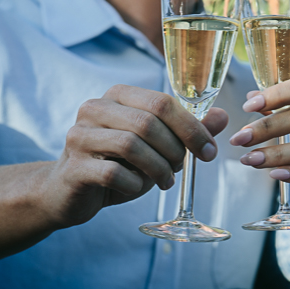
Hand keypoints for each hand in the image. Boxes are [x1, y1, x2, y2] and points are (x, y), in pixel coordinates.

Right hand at [39, 86, 228, 228]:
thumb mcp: (155, 147)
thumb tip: (223, 116)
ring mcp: (80, 135)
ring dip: (158, 168)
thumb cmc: (116, 165)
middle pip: (149, 121)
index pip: (162, 102)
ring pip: (132, 145)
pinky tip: (136, 188)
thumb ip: (186, 130)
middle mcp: (96, 107)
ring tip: (165, 181)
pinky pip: (113, 173)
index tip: (209, 151)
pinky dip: (133, 184)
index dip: (191, 127)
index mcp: (118, 95)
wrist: (66, 193)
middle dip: (175, 149)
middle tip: (182, 168)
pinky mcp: (74, 166)